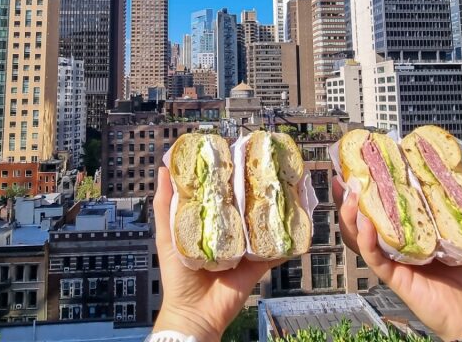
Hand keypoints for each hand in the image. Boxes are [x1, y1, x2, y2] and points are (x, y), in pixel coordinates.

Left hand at [152, 166, 278, 341]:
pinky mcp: (259, 263)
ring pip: (264, 223)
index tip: (236, 151)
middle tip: (267, 166)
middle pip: (246, 204)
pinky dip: (289, 239)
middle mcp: (230, 230)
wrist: (194, 311)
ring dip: (276, 208)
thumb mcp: (167, 235)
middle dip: (257, 186)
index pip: (221, 192)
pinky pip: (277, 250)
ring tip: (286, 187)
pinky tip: (299, 221)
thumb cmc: (177, 276)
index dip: (229, 173)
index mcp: (209, 221)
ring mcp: (246, 246)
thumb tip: (162, 169)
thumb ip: (165, 205)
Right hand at [333, 177, 461, 340]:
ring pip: (360, 236)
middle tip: (344, 178)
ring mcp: (392, 259)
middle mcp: (397, 242)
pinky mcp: (393, 275)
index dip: (371, 187)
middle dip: (349, 198)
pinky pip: (373, 256)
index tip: (363, 165)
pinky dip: (366, 240)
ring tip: (350, 196)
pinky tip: (365, 224)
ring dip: (351, 216)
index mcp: (412, 230)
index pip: (385, 204)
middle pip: (363, 218)